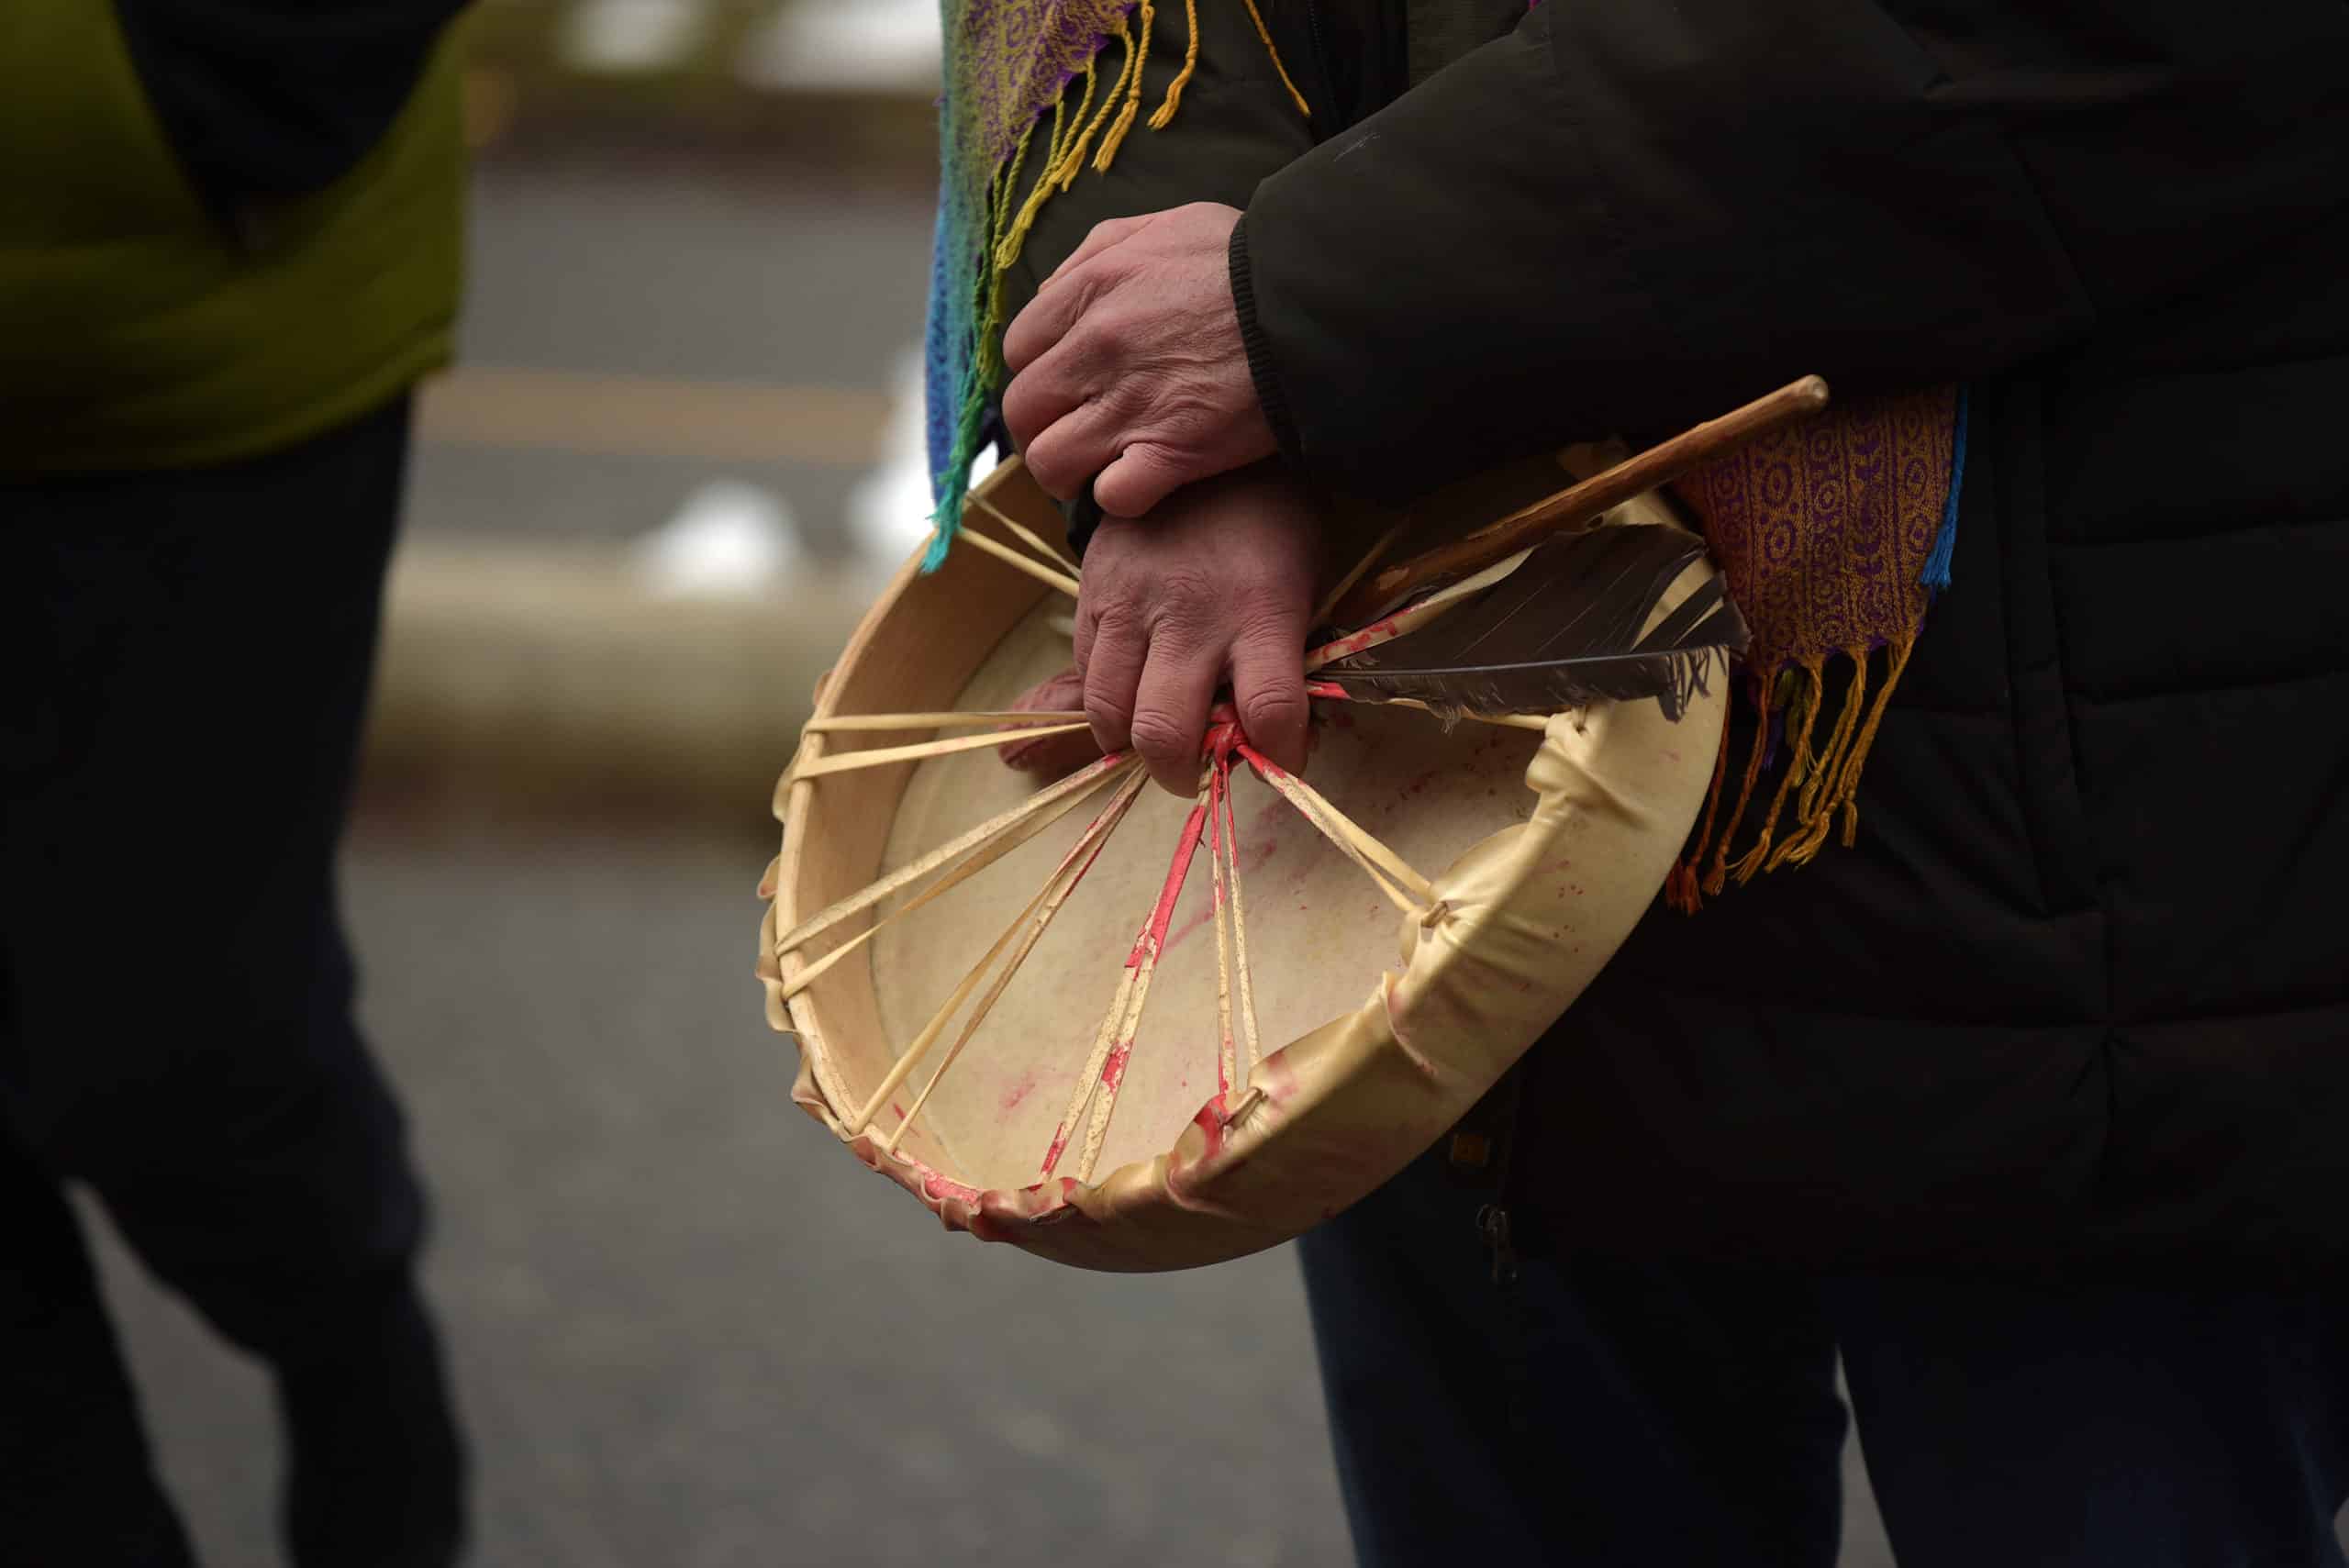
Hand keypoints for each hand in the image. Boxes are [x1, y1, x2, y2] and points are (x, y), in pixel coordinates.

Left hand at [1002, 203, 1275, 518]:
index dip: (1038, 372)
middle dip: (1042, 428)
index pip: (1018, 349)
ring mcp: (1130, 405)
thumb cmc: (1249, 261)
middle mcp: (1096, 350)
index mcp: (1090, 291)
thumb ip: (1103, 250)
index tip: (1064, 385)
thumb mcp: (1168, 225)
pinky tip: (1144, 485)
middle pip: (1024, 411)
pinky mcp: (1172, 453)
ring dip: (1069, 473)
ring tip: (1097, 470)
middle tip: (1074, 433)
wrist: (1315, 303)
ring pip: (1051, 462)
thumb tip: (1059, 286)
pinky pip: (1113, 497)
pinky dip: (1121, 499)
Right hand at [1075, 466, 1317, 795]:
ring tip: (1154, 734)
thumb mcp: (1301, 587)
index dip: (1279, 757)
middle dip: (1179, 772)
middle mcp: (1191, 614)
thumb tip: (1269, 741)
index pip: (1270, 712)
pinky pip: (1085, 670)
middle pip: (1165, 732)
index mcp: (1261, 611)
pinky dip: (1106, 696)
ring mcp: (1132, 603)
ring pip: (1108, 711)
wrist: (1203, 447)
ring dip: (1130, 741)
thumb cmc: (1269, 527)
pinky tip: (1132, 685)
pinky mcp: (1092, 590)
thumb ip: (1283, 662)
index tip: (1281, 762)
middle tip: (1192, 769)